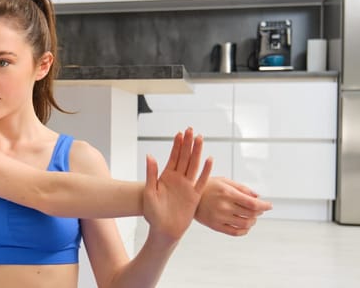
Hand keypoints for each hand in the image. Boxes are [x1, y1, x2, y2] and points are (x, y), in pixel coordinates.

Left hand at [143, 128, 212, 242]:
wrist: (163, 230)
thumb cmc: (153, 213)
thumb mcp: (149, 192)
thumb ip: (151, 174)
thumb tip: (150, 155)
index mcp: (166, 177)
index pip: (173, 157)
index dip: (176, 145)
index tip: (179, 133)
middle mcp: (178, 179)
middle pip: (184, 157)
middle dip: (187, 143)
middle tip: (191, 129)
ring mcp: (187, 186)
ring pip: (193, 165)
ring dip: (197, 152)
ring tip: (200, 138)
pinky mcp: (194, 195)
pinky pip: (201, 181)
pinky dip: (206, 171)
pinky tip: (209, 159)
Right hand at [195, 177, 272, 235]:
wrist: (187, 195)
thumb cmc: (207, 186)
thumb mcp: (224, 181)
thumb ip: (242, 188)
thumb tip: (258, 197)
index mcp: (227, 193)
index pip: (252, 204)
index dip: (264, 206)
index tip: (270, 206)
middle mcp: (224, 206)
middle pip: (251, 214)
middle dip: (259, 212)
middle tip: (260, 209)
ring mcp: (219, 217)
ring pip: (245, 224)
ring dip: (253, 221)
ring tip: (252, 217)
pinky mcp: (215, 226)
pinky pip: (235, 232)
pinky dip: (244, 231)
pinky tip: (245, 226)